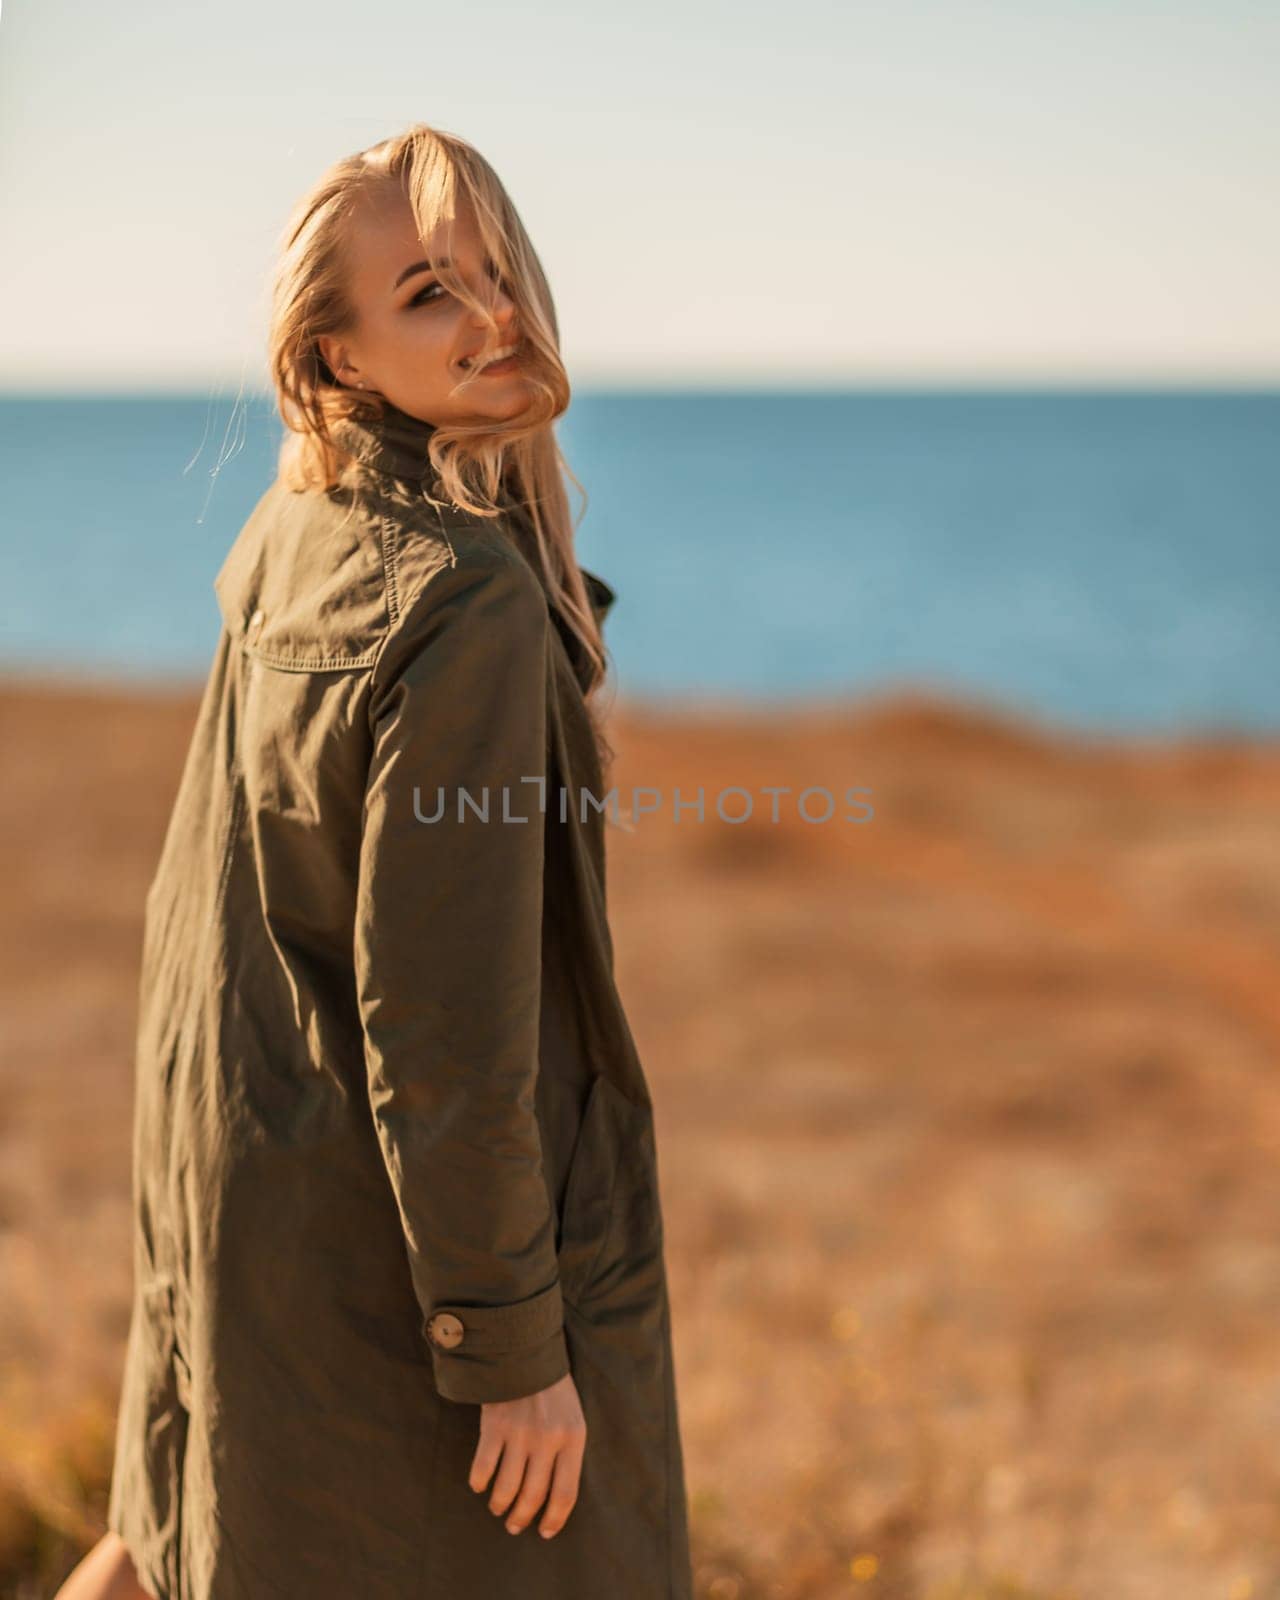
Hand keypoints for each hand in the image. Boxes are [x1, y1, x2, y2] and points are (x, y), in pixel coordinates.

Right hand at [469, 1371, 586, 1539]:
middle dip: (522, 1518)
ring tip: (498, 1509)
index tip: (545, 1532)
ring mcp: (520, 1433)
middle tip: (514, 1526)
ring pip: (507, 1488)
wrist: (527, 1352)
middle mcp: (548, 1439)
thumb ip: (567, 1454)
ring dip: (500, 1505)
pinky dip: (479, 1482)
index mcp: (573, 1438)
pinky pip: (483, 1467)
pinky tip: (480, 1485)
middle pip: (534, 1496)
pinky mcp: (495, 1425)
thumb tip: (554, 1499)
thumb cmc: (553, 1392)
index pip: (566, 1493)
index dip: (555, 1519)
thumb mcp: (573, 1418)